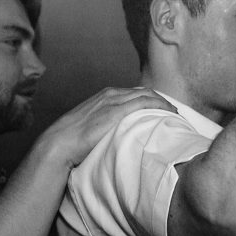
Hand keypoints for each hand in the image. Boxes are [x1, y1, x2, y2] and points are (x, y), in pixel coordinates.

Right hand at [38, 87, 175, 168]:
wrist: (59, 143)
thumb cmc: (73, 140)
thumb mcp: (92, 126)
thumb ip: (106, 124)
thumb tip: (118, 136)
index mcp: (105, 95)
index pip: (135, 93)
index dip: (152, 100)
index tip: (163, 110)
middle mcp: (111, 94)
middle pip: (144, 92)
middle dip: (161, 101)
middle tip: (174, 113)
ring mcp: (114, 101)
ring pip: (148, 96)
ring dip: (164, 104)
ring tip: (175, 115)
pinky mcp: (116, 111)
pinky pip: (145, 103)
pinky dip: (160, 106)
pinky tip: (170, 114)